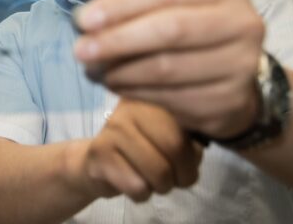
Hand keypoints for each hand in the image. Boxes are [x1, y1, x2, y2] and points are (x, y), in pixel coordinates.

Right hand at [70, 99, 202, 201]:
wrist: (97, 162)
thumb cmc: (141, 149)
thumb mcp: (170, 136)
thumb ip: (188, 138)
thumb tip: (195, 150)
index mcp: (152, 97)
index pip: (188, 125)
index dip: (194, 154)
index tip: (189, 163)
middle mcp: (130, 106)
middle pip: (174, 147)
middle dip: (183, 175)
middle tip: (177, 179)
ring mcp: (112, 128)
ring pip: (158, 172)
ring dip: (162, 187)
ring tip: (152, 179)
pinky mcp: (99, 153)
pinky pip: (138, 187)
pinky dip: (142, 194)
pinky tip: (132, 182)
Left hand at [73, 0, 263, 138]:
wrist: (235, 81)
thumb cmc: (192, 35)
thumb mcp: (170, 10)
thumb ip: (134, 11)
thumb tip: (85, 23)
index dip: (122, 5)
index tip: (83, 20)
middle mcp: (242, 24)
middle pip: (170, 29)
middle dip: (118, 40)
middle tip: (80, 50)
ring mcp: (241, 65)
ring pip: (167, 68)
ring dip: (121, 71)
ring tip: (95, 71)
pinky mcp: (230, 101)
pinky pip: (171, 97)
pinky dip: (136, 93)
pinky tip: (117, 87)